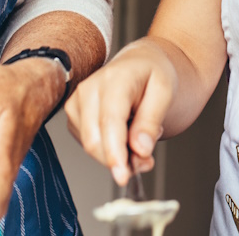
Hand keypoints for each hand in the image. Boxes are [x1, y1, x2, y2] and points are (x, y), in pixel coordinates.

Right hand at [64, 40, 174, 185]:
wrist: (139, 63)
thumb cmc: (153, 74)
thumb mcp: (165, 92)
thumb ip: (151, 121)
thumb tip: (140, 150)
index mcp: (115, 79)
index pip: (110, 122)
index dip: (115, 153)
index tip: (123, 176)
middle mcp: (89, 89)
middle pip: (95, 141)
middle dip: (121, 160)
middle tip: (147, 159)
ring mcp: (77, 101)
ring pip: (90, 147)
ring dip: (117, 155)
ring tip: (139, 136)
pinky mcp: (73, 115)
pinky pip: (88, 145)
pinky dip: (108, 149)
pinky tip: (124, 134)